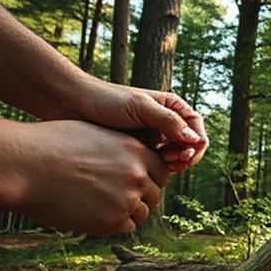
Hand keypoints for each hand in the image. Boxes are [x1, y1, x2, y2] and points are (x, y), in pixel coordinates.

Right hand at [15, 121, 170, 235]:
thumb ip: (123, 148)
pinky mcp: (110, 222)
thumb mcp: (96, 134)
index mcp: (136, 151)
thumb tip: (138, 158)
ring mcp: (126, 200)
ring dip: (127, 211)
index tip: (137, 181)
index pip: (162, 171)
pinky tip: (94, 213)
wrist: (25, 166)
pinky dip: (114, 223)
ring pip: (142, 212)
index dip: (151, 177)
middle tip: (118, 195)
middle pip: (155, 194)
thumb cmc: (52, 145)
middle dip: (141, 196)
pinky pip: (126, 227)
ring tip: (101, 203)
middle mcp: (137, 176)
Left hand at [64, 77, 208, 172]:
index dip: (196, 144)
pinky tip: (148, 170)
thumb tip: (194, 140)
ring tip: (161, 166)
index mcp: (172, 107)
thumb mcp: (140, 107)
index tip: (184, 155)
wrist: (73, 106)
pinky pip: (158, 163)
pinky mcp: (140, 150)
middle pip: (190, 145)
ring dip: (173, 164)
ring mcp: (154, 137)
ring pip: (175, 156)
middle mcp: (166, 122)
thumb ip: (168, 122)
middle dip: (186, 156)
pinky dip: (159, 169)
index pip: (197, 128)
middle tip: (172, 163)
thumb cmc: (106, 100)